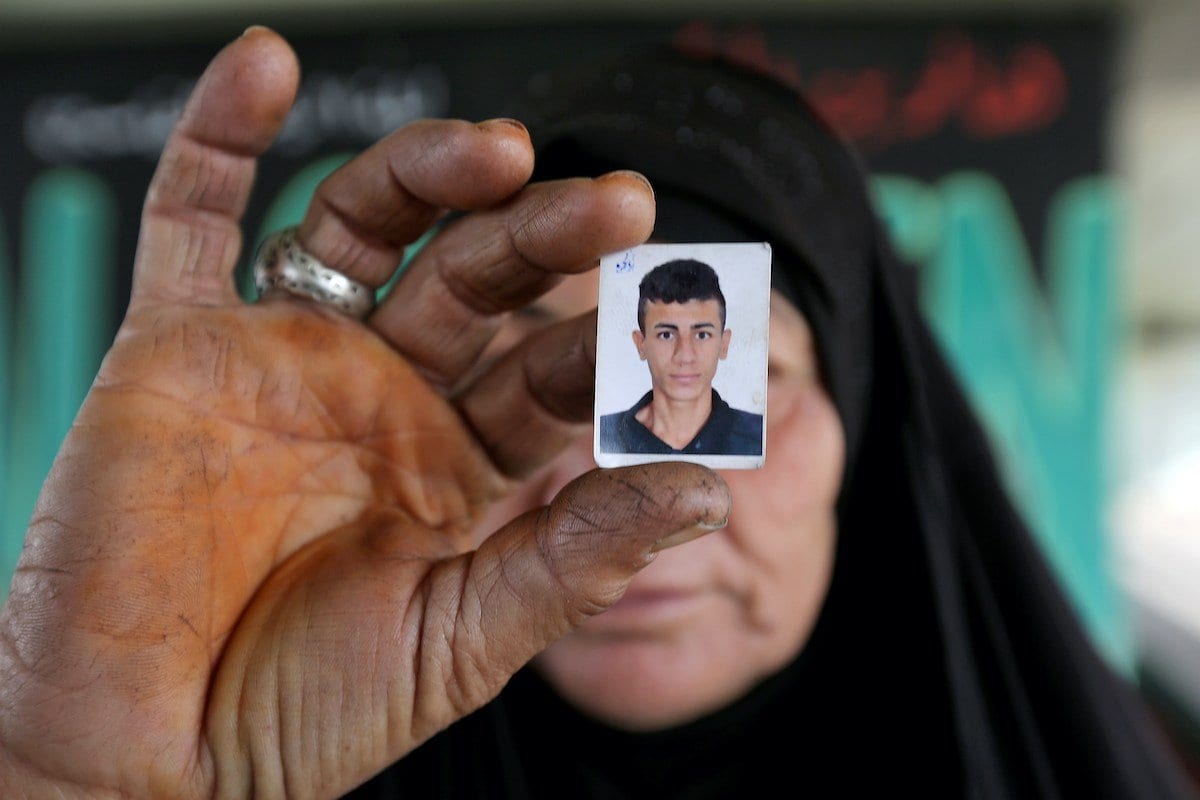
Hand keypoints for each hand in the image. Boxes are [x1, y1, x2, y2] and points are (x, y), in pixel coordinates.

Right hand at [0, 29, 728, 798]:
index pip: (554, 373)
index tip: (676, 318)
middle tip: (616, 204)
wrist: (151, 756)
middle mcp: (381, 395)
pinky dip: (219, 131)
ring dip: (431, 170)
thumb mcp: (466, 639)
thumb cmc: (308, 714)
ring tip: (500, 150)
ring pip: (364, 226)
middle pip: (479, 279)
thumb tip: (709, 487)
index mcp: (459, 463)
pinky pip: (191, 215)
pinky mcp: (177, 345)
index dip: (613, 345)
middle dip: (547, 237)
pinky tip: (267, 61)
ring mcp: (283, 360)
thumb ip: (580, 554)